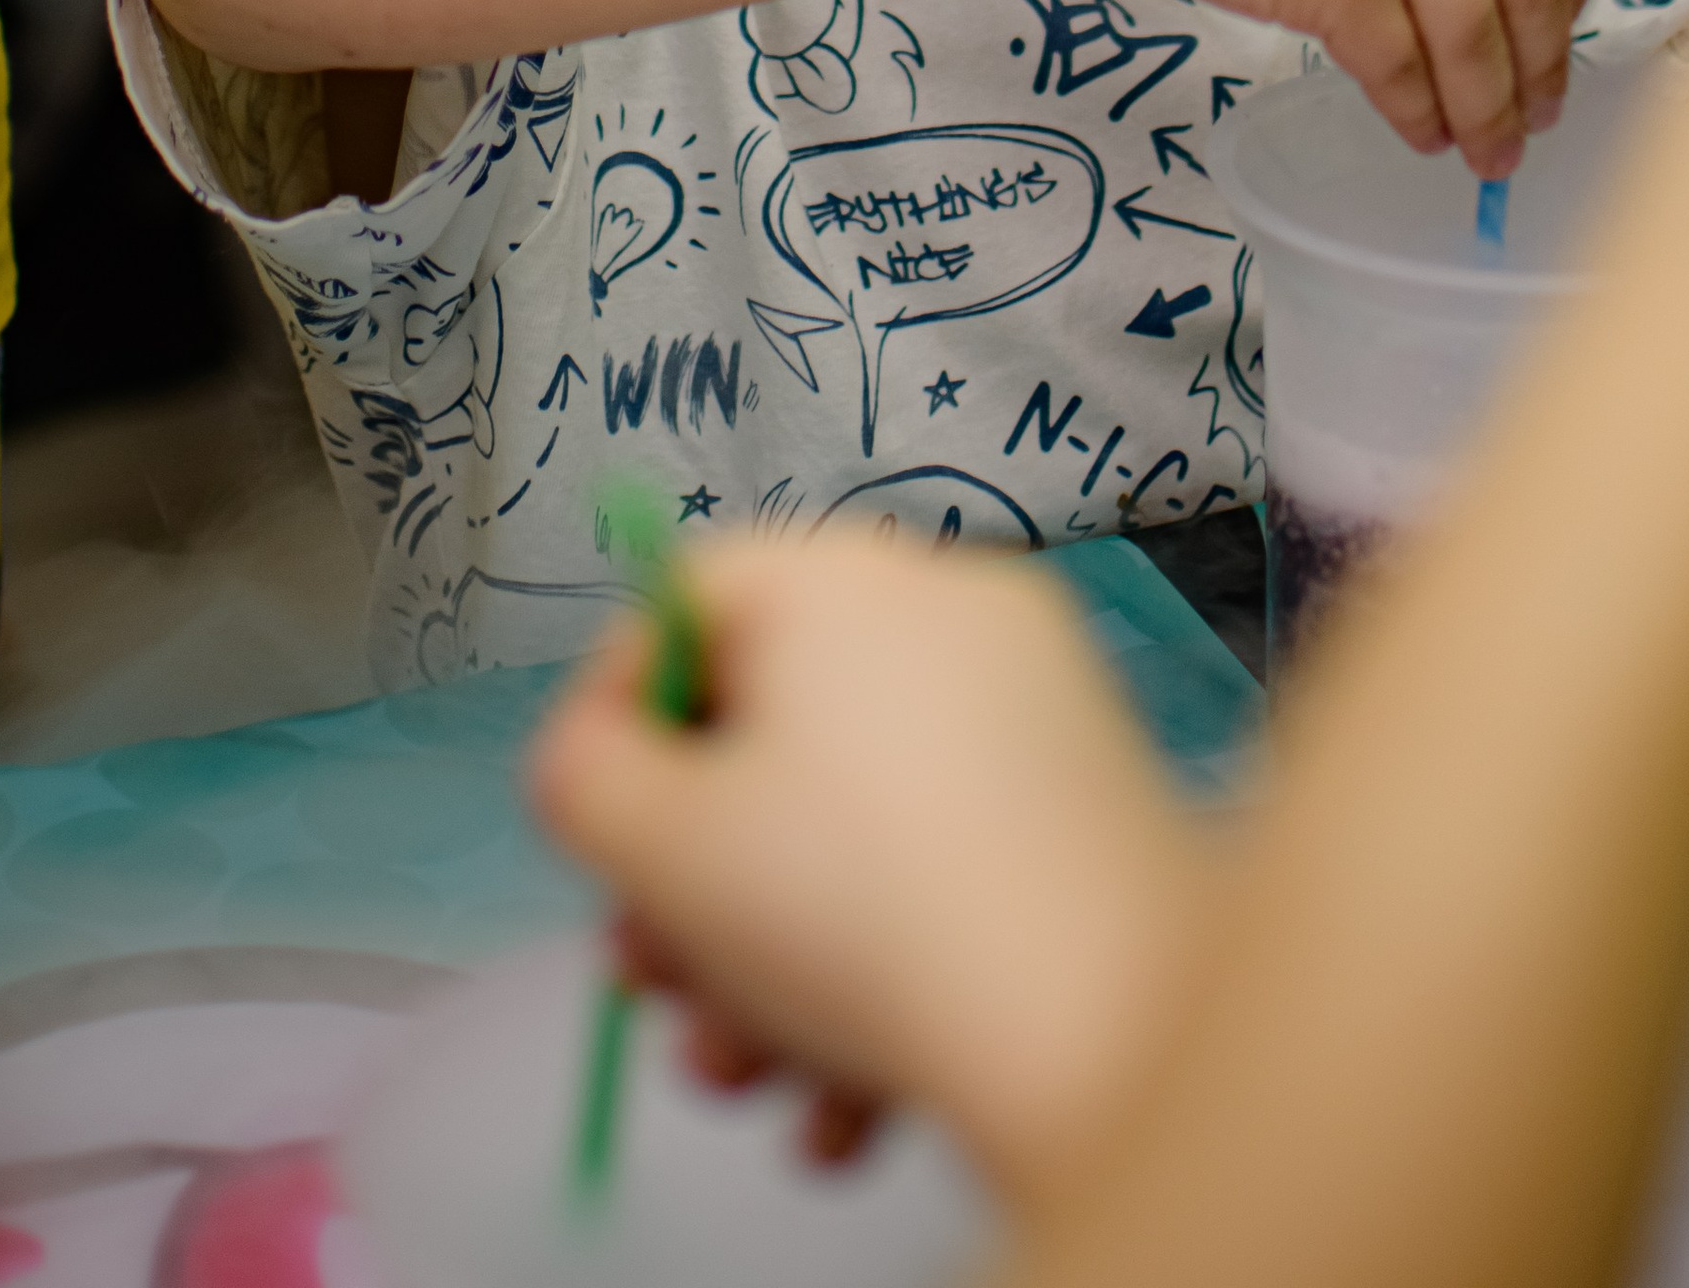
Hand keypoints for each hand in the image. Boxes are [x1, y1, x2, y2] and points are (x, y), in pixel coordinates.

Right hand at [527, 533, 1202, 1206]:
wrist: (1110, 1034)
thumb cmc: (862, 916)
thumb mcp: (657, 844)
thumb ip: (579, 774)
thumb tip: (598, 754)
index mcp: (841, 577)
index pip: (683, 598)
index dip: (613, 716)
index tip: (594, 838)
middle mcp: (945, 611)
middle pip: (765, 730)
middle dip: (688, 882)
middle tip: (652, 983)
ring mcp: (1034, 712)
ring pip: (847, 829)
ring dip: (767, 964)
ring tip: (741, 1076)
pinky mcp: (1089, 815)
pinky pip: (942, 871)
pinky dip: (878, 981)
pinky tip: (842, 1110)